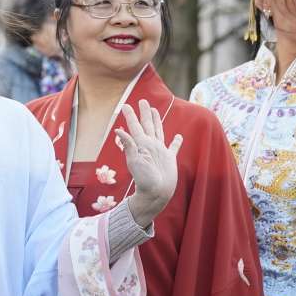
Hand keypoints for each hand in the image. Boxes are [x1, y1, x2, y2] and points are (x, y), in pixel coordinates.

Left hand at [116, 100, 182, 227]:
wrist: (155, 193)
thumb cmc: (144, 179)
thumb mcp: (134, 161)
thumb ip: (128, 145)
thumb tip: (118, 130)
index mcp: (141, 144)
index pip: (135, 126)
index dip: (130, 115)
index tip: (125, 105)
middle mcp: (150, 145)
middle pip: (147, 125)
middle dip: (144, 113)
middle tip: (142, 101)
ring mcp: (160, 151)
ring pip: (158, 131)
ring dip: (156, 121)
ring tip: (155, 111)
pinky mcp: (169, 158)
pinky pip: (173, 147)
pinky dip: (176, 142)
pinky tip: (178, 136)